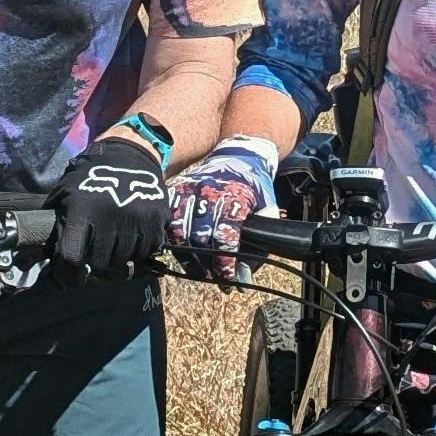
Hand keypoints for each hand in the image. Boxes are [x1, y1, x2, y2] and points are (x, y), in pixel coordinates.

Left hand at [48, 132, 168, 281]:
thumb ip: (55, 220)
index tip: (70, 279)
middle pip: (100, 263)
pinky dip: (137, 253)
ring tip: (112, 251)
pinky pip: (146, 252)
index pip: (71, 257)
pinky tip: (130, 243)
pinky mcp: (156, 220)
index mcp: (82, 210)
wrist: (129, 155)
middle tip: (94, 261)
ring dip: (117, 261)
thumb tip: (38, 252)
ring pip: (124, 261)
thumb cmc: (90, 177)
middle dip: (95, 267)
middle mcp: (109, 216)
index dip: (68, 274)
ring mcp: (135, 219)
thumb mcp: (65, 192)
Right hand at [168, 136, 277, 285]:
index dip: (225, 263)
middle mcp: (209, 192)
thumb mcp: (267, 204)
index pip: (225, 237)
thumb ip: (263, 234)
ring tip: (200, 272)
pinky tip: (183, 252)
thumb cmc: (254, 184)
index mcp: (234, 196)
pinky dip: (173, 239)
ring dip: (189, 257)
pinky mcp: (176, 189)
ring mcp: (189, 190)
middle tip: (217, 280)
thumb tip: (249, 272)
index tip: (229, 281)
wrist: (237, 154)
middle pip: (200, 238)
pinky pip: (168, 219)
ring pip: (180, 231)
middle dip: (208, 265)